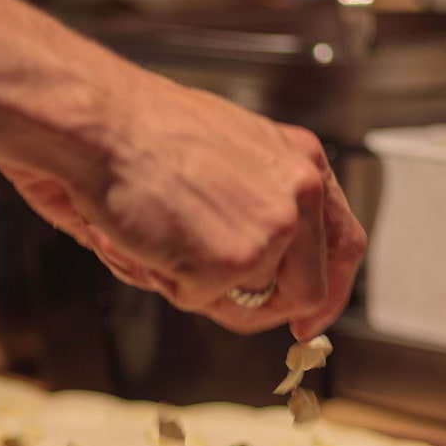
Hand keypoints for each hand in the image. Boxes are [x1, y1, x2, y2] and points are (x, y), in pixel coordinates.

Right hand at [0, 78, 366, 339]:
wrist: (102, 125)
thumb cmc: (138, 130)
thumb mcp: (226, 154)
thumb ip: (255, 205)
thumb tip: (253, 268)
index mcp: (300, 160)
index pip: (342, 243)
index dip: (326, 290)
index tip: (308, 320)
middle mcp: (299, 193)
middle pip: (306, 289)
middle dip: (258, 308)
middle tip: (211, 296)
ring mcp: (270, 231)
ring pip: (243, 300)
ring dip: (193, 282)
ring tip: (153, 234)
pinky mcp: (232, 262)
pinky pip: (195, 300)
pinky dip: (159, 279)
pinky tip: (140, 236)